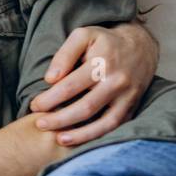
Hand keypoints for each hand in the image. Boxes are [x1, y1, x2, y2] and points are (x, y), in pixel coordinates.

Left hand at [29, 23, 154, 145]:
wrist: (141, 47)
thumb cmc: (104, 41)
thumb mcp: (83, 36)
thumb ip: (64, 55)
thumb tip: (50, 79)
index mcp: (102, 63)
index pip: (70, 86)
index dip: (50, 99)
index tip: (35, 105)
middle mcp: (116, 82)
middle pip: (85, 107)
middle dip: (60, 119)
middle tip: (40, 124)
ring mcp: (127, 97)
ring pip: (104, 122)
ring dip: (80, 134)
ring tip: (59, 139)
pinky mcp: (132, 107)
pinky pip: (115, 126)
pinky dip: (98, 136)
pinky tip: (80, 139)